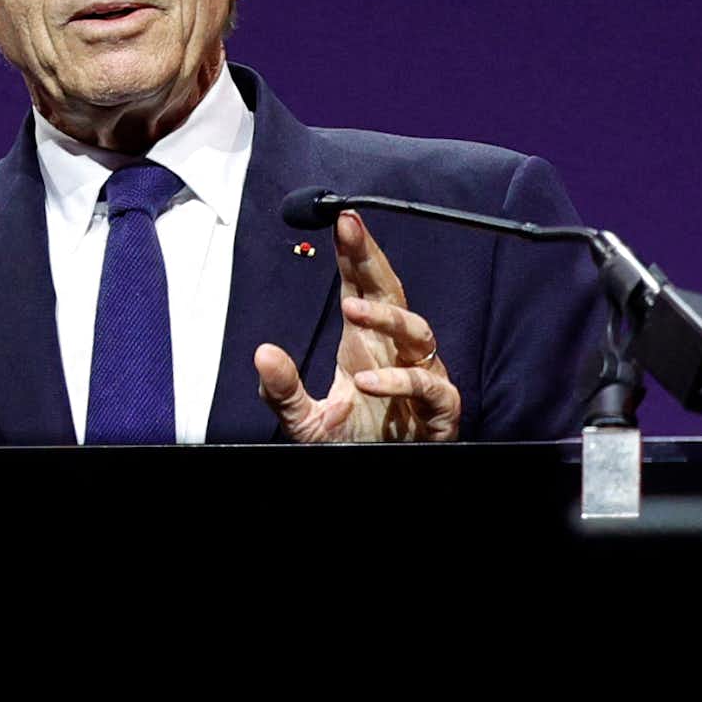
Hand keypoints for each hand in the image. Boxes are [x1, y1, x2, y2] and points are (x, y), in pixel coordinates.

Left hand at [254, 210, 460, 443]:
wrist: (378, 481)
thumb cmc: (350, 445)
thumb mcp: (304, 421)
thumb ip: (283, 390)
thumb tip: (263, 353)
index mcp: (366, 346)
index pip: (362, 288)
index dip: (354, 254)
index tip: (340, 220)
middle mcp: (396, 354)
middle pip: (392, 293)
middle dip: (372, 258)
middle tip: (350, 229)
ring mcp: (422, 379)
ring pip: (418, 332)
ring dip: (386, 318)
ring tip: (351, 310)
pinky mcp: (439, 412)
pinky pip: (429, 386)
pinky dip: (399, 381)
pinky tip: (367, 381)